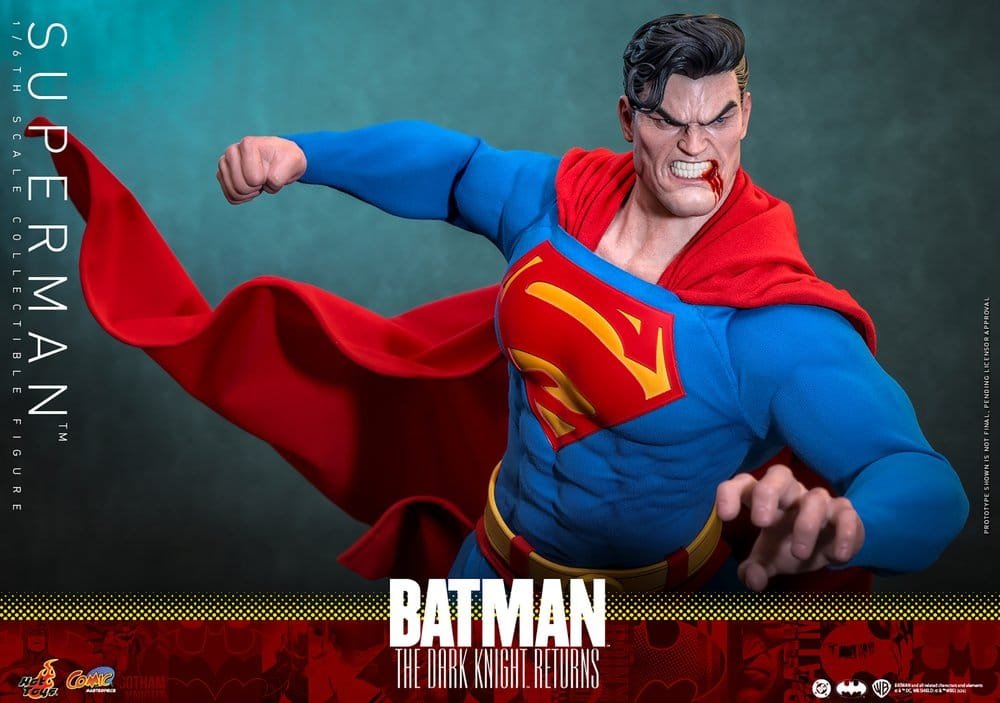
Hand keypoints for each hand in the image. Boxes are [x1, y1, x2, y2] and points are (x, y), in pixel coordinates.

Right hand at [216, 136, 306, 203]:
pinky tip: (251, 188)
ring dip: (250, 194)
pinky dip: (244, 198)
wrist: (281, 159)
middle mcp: (232, 151)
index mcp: (247, 145)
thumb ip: (282, 173)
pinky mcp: (223, 175)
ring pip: (234, 193)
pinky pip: (231, 197)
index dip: (267, 181)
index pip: (253, 179)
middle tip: (265, 178)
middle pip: (240, 187)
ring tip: (258, 182)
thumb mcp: (295, 161)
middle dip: (257, 188)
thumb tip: (267, 183)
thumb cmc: (287, 159)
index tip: (272, 171)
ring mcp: (225, 163)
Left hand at [715, 464, 864, 590]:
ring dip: (806, 525)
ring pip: (815, 497)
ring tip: (799, 554)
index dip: (731, 493)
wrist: (828, 548)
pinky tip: (838, 556)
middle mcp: (791, 493)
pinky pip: (846, 514)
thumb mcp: (768, 560)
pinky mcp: (844, 512)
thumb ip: (755, 569)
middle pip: (779, 474)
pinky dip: (845, 534)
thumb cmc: (788, 545)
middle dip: (768, 494)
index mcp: (765, 499)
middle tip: (760, 523)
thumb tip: (753, 579)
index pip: (744, 484)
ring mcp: (819, 500)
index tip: (725, 516)